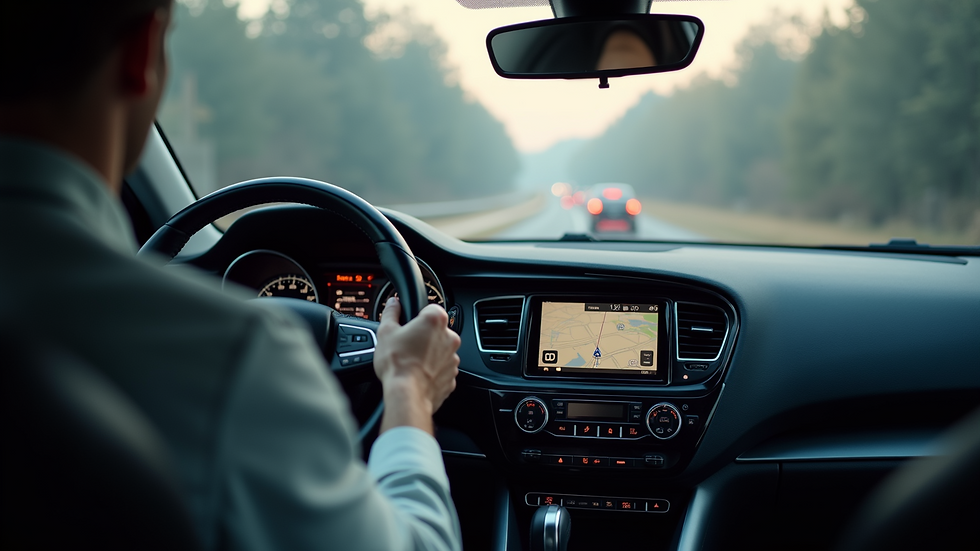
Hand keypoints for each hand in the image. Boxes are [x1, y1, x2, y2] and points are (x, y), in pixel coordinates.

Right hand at [373, 297, 460, 433]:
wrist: (407, 394)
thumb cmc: (397, 363)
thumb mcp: (386, 332)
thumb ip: (391, 313)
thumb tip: (393, 304)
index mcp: (435, 321)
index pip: (430, 309)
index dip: (417, 317)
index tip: (408, 326)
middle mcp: (450, 338)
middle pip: (436, 331)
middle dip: (423, 337)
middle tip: (406, 346)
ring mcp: (453, 358)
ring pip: (440, 351)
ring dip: (429, 354)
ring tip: (411, 362)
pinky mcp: (452, 376)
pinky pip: (442, 369)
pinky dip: (433, 371)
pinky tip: (418, 375)